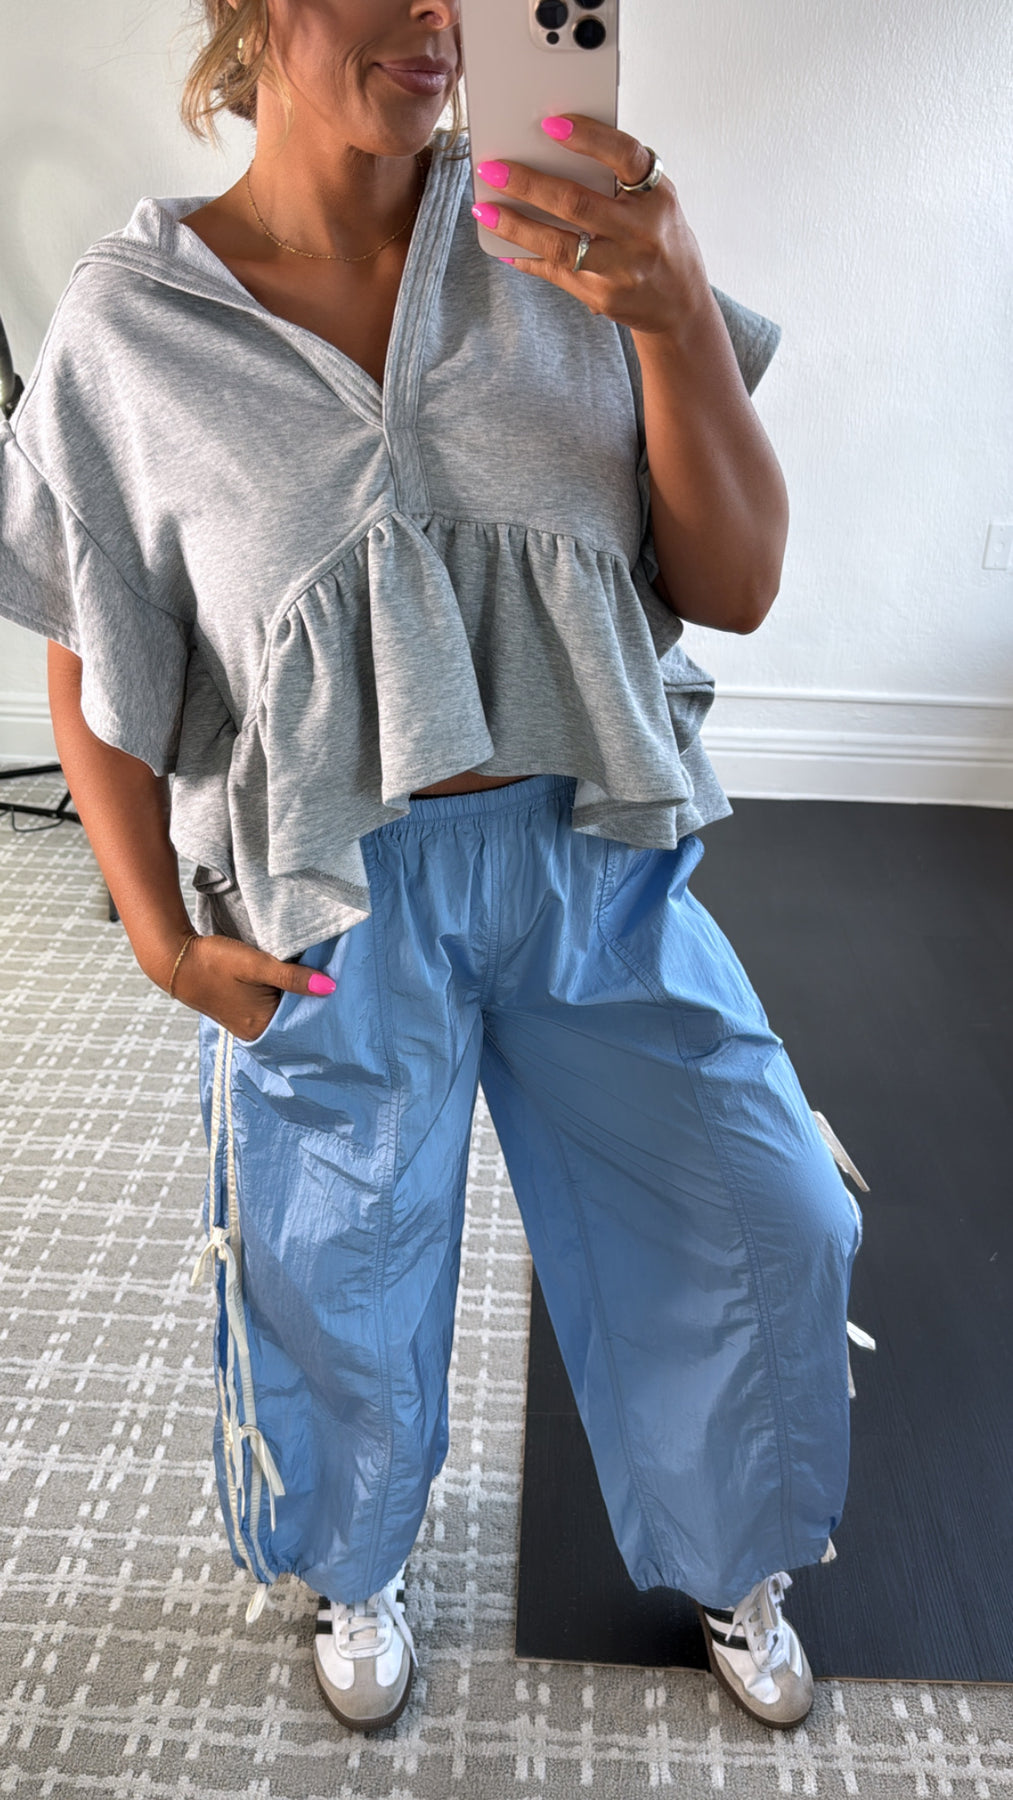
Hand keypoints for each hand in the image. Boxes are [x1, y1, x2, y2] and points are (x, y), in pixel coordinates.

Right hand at [162, 932, 334, 1040]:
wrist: (175, 960)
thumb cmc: (214, 962)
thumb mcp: (258, 965)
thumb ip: (293, 977)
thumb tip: (330, 987)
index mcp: (260, 1027)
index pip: (303, 1024)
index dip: (320, 1007)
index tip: (337, 992)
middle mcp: (253, 1031)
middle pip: (293, 1020)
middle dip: (309, 1002)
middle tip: (330, 982)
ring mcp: (244, 1022)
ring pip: (281, 1012)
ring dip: (294, 997)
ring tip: (313, 979)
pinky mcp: (238, 1011)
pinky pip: (268, 1007)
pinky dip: (279, 996)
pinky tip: (288, 981)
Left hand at [472, 115, 710, 337]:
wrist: (682, 304)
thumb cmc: (660, 238)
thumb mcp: (656, 202)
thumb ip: (620, 178)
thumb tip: (555, 151)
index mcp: (657, 197)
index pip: (625, 157)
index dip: (589, 137)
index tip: (551, 123)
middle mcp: (641, 233)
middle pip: (578, 204)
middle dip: (529, 183)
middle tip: (493, 168)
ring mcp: (622, 269)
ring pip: (560, 245)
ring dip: (516, 225)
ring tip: (485, 209)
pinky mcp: (603, 296)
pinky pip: (556, 273)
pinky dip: (527, 257)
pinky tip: (502, 245)